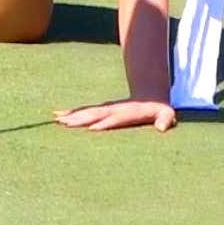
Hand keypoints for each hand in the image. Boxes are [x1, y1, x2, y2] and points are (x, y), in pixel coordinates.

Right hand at [53, 98, 177, 132]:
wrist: (150, 95)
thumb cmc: (159, 110)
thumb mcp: (166, 113)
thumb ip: (165, 119)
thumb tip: (162, 128)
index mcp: (127, 112)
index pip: (114, 118)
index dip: (104, 123)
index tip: (91, 129)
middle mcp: (113, 109)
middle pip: (95, 114)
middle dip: (80, 119)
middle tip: (65, 123)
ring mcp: (106, 108)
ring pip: (86, 112)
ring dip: (72, 116)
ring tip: (57, 119)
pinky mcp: (101, 110)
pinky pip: (83, 111)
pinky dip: (70, 113)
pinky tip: (57, 115)